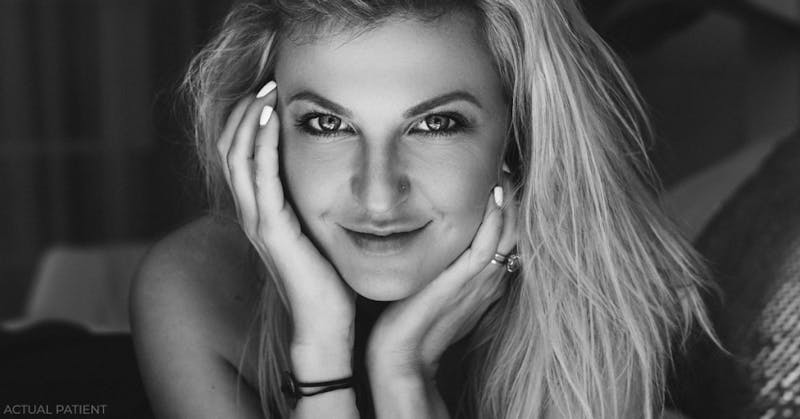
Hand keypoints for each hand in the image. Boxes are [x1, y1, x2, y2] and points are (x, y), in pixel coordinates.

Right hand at [217, 82, 355, 349]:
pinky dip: (263, 146)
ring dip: (250, 121)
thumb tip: (328, 178)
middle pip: (230, 150)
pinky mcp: (273, 233)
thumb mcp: (316, 233)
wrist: (325, 326)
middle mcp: (252, 215)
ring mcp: (259, 224)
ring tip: (266, 92)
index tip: (268, 94)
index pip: (240, 156)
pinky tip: (274, 123)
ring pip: (238, 159)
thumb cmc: (327, 281)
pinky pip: (261, 180)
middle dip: (244, 112)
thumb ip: (309, 207)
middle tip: (264, 83)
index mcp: (261, 213)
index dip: (247, 122)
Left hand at [366, 176, 517, 382]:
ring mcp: (480, 280)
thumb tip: (438, 239)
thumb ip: (443, 265)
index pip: (508, 233)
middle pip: (516, 228)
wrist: (402, 355)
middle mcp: (490, 277)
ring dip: (508, 200)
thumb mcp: (434, 286)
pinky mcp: (465, 282)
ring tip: (502, 170)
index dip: (509, 205)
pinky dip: (494, 219)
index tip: (500, 175)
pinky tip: (492, 195)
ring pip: (508, 233)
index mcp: (486, 278)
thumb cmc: (413, 321)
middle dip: (513, 196)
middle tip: (505, 164)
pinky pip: (489, 245)